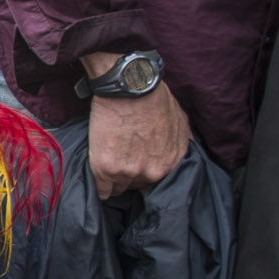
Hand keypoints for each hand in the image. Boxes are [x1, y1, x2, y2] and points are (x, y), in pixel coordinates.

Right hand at [83, 52, 189, 197]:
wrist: (129, 87)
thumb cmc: (153, 98)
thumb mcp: (181, 121)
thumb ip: (181, 143)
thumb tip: (178, 154)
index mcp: (173, 163)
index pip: (159, 184)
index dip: (147, 174)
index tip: (138, 168)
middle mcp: (154, 172)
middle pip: (138, 186)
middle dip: (130, 176)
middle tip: (121, 159)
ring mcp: (129, 172)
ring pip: (118, 189)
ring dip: (113, 180)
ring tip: (108, 162)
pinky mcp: (106, 169)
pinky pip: (102, 191)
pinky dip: (99, 185)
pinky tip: (98, 175)